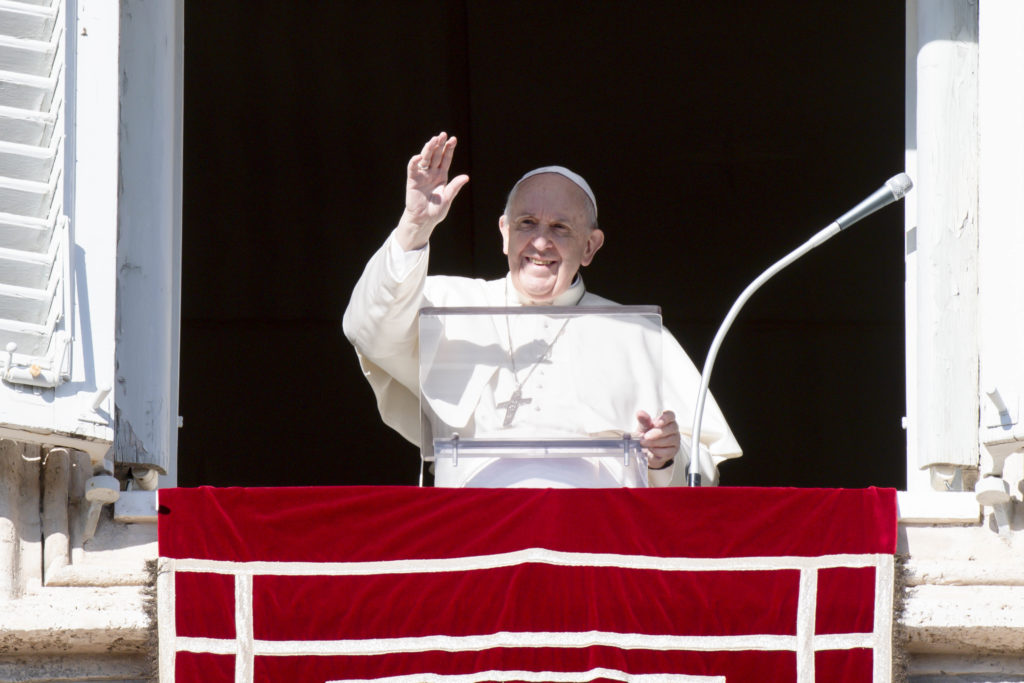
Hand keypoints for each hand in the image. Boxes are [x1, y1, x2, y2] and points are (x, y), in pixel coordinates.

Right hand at [396, 132, 469, 249]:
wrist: (424, 220)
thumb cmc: (436, 210)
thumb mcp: (448, 197)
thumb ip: (455, 187)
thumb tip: (466, 177)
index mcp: (442, 176)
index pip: (446, 159)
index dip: (449, 149)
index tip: (453, 139)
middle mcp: (432, 173)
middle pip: (436, 155)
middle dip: (439, 145)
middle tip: (443, 135)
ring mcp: (422, 175)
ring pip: (425, 159)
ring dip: (428, 149)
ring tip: (433, 140)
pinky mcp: (412, 180)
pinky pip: (413, 168)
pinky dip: (415, 162)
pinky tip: (419, 156)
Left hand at [635, 410, 679, 468]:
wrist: (646, 449)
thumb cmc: (647, 434)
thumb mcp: (643, 427)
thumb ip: (643, 420)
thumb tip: (640, 413)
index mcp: (667, 419)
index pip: (670, 415)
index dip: (665, 418)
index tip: (657, 422)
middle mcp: (674, 429)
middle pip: (671, 428)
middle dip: (657, 433)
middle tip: (645, 436)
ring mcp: (675, 440)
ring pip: (669, 440)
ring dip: (654, 442)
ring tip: (644, 443)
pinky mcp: (673, 451)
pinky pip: (667, 451)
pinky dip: (656, 451)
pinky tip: (650, 449)